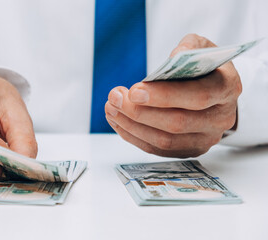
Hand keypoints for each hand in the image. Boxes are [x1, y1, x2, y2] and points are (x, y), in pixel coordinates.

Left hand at [105, 34, 241, 157]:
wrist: (215, 93)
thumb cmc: (204, 68)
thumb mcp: (202, 48)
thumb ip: (189, 48)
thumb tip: (173, 59)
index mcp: (227, 88)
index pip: (198, 96)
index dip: (164, 96)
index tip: (134, 91)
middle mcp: (220, 118)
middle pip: (177, 122)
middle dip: (140, 112)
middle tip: (115, 98)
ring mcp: (205, 138)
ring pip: (165, 141)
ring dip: (132, 126)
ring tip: (111, 108)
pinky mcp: (189, 150)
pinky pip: (158, 149)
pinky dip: (133, 136)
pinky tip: (118, 121)